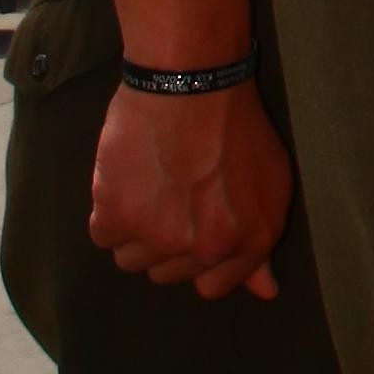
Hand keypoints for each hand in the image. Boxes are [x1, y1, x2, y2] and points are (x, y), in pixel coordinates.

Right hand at [87, 81, 292, 301]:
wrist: (191, 81)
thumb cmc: (233, 123)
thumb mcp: (270, 181)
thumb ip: (260, 243)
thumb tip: (265, 292)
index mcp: (250, 240)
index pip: (214, 286)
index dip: (199, 258)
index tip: (191, 230)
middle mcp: (208, 247)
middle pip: (167, 273)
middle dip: (166, 240)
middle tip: (171, 193)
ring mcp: (161, 236)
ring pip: (131, 258)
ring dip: (134, 227)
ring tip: (150, 181)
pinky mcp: (119, 218)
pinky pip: (103, 235)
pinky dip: (107, 209)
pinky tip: (127, 175)